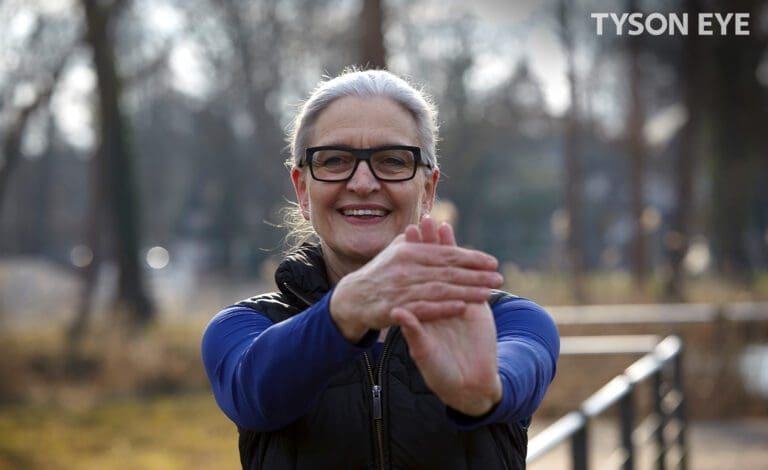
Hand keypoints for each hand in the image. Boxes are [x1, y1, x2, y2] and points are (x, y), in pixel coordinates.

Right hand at [330, 223, 503, 342]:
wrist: (353, 298)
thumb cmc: (380, 273)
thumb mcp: (397, 251)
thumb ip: (418, 241)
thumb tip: (436, 224)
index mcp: (409, 252)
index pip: (446, 253)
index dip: (471, 257)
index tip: (493, 261)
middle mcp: (406, 268)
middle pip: (448, 271)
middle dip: (476, 275)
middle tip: (499, 278)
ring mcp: (401, 288)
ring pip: (440, 289)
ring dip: (466, 291)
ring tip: (489, 293)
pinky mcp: (396, 308)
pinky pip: (424, 308)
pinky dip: (444, 307)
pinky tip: (463, 308)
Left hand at [391, 218, 502, 415]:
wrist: (468, 383)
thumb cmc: (441, 371)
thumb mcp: (424, 352)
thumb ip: (414, 332)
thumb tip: (399, 312)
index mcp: (422, 311)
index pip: (414, 280)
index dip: (410, 260)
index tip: (402, 240)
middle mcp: (437, 303)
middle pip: (431, 269)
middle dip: (427, 245)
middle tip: (421, 221)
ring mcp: (458, 302)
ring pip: (450, 271)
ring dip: (446, 248)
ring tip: (439, 223)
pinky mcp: (477, 306)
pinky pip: (470, 281)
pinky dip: (467, 264)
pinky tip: (466, 248)